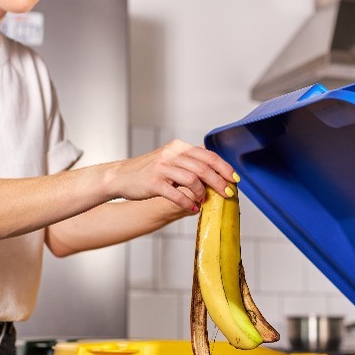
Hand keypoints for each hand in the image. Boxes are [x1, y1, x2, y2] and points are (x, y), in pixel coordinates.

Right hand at [109, 139, 238, 211]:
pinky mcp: (154, 183)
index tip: (234, 179)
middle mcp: (171, 154)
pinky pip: (177, 194)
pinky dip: (188, 202)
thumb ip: (189, 161)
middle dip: (219, 182)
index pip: (207, 155)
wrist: (120, 176)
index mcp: (178, 147)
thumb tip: (215, 168)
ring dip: (203, 193)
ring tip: (203, 200)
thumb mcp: (170, 159)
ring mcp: (162, 168)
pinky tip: (193, 207)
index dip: (224, 167)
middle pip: (204, 167)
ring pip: (193, 180)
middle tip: (227, 193)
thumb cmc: (148, 170)